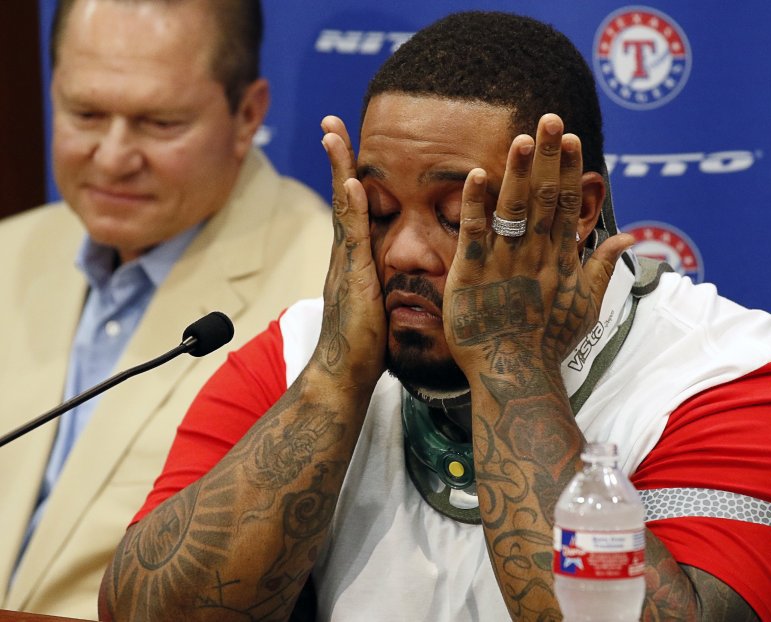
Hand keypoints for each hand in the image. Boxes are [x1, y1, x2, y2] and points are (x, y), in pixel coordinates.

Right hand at [317, 116, 385, 390]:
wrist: (342, 377)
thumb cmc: (364, 348)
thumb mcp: (380, 306)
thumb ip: (386, 284)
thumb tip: (404, 273)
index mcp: (355, 259)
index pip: (353, 207)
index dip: (350, 175)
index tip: (347, 144)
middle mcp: (346, 255)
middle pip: (342, 197)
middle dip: (338, 159)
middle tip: (332, 122)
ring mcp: (345, 265)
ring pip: (343, 208)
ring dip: (339, 170)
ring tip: (334, 135)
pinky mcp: (352, 280)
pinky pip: (352, 237)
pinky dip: (350, 209)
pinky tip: (353, 183)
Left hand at [443, 113, 632, 385]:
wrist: (515, 375)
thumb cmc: (548, 344)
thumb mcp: (585, 307)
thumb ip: (603, 268)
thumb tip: (627, 235)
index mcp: (560, 259)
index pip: (566, 205)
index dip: (567, 170)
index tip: (570, 138)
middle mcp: (535, 255)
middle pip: (542, 198)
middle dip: (546, 157)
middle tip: (549, 118)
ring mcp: (503, 263)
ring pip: (511, 209)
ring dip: (516, 171)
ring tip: (521, 137)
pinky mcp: (470, 274)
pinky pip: (474, 233)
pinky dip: (476, 205)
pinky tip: (476, 175)